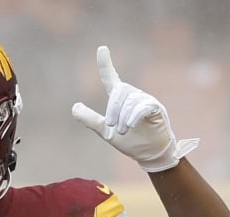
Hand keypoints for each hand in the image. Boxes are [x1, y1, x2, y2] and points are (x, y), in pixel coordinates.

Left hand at [71, 46, 198, 171]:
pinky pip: (142, 106)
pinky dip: (133, 116)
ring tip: (124, 130)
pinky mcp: (155, 107)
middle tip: (113, 126)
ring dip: (123, 118)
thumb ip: (91, 119)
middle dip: (113, 109)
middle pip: (118, 91)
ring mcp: (145, 100)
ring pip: (129, 100)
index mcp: (120, 100)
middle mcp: (133, 95)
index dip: (105, 64)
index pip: (111, 78)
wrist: (149, 154)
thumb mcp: (106, 131)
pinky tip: (131, 125)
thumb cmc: (130, 142)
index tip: (102, 48)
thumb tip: (74, 107)